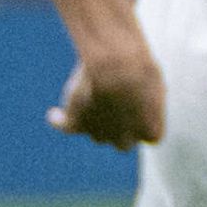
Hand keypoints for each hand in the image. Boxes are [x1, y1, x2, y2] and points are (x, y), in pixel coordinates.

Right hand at [50, 35, 168, 147]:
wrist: (116, 65)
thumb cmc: (139, 67)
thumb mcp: (152, 77)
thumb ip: (143, 94)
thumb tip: (128, 94)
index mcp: (152, 131)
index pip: (149, 135)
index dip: (144, 119)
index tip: (142, 100)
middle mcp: (126, 140)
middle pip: (122, 142)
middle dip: (122, 127)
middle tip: (118, 103)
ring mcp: (100, 134)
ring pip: (97, 135)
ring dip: (97, 121)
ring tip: (93, 96)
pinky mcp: (76, 124)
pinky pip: (65, 127)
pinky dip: (59, 122)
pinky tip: (54, 115)